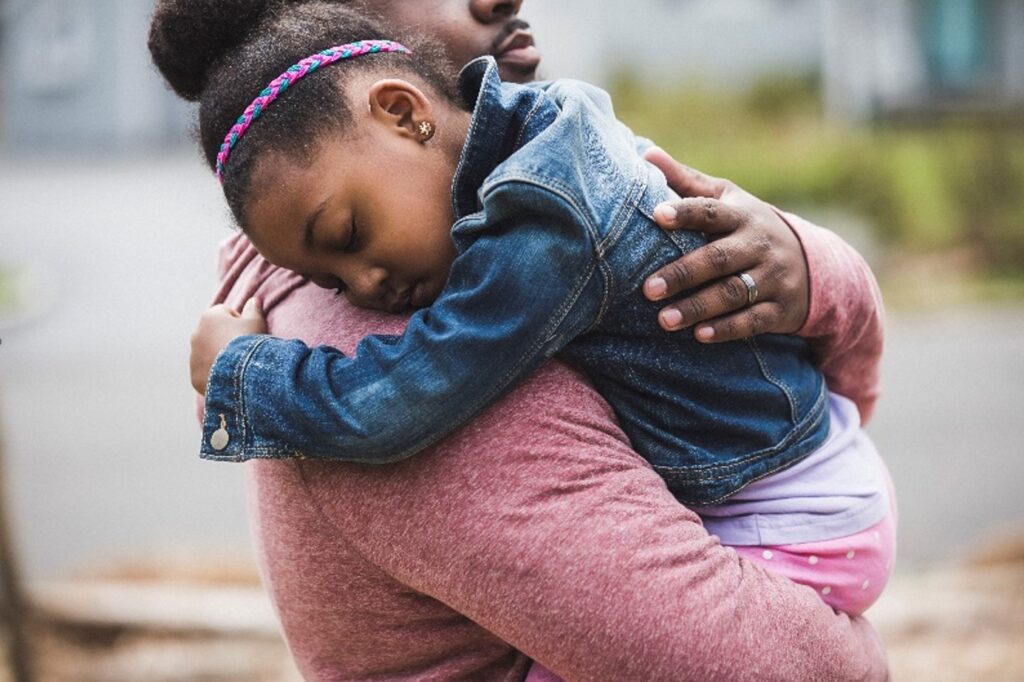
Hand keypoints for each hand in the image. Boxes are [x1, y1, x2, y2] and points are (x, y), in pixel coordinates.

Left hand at [190, 298, 265, 393]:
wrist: (242, 373)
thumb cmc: (249, 343)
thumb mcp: (256, 322)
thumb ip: (254, 309)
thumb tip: (254, 300)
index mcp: (209, 317)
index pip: (225, 313)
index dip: (239, 321)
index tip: (249, 332)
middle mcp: (196, 334)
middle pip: (214, 333)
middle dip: (226, 338)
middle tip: (244, 349)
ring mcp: (193, 356)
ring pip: (208, 353)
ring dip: (220, 356)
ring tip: (238, 365)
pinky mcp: (195, 375)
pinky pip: (206, 372)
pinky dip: (215, 373)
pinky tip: (230, 377)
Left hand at [641, 147, 809, 342]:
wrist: (813, 264)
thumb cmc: (749, 227)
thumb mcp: (727, 200)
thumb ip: (688, 182)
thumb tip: (647, 152)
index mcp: (742, 215)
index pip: (711, 212)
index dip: (686, 213)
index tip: (657, 216)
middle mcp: (760, 245)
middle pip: (718, 259)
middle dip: (683, 274)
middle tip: (648, 289)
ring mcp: (773, 278)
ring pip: (733, 293)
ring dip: (697, 307)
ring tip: (663, 320)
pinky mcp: (781, 309)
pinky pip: (754, 321)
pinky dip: (727, 329)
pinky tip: (700, 335)